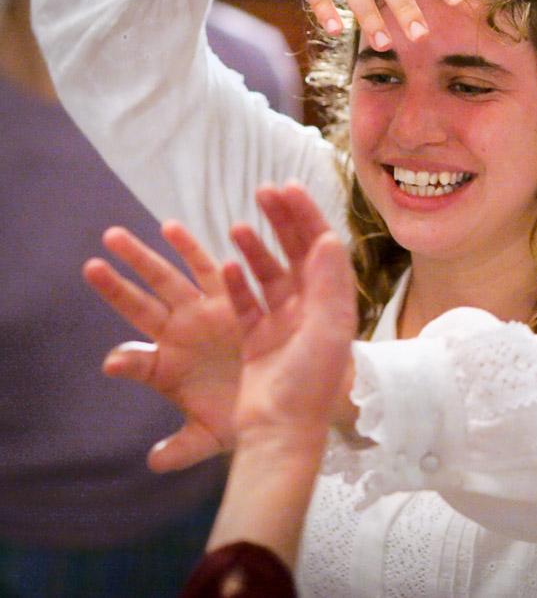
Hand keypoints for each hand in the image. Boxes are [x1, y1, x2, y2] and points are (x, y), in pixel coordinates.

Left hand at [83, 222, 241, 471]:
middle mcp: (183, 328)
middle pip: (148, 297)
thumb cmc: (239, 415)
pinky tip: (174, 231)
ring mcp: (205, 311)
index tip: (109, 343)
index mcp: (169, 360)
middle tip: (103, 246)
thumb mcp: (208, 434)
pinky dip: (192, 253)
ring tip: (122, 235)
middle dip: (125, 273)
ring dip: (151, 255)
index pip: (136, 346)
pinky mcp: (230, 299)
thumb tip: (152, 461)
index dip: (122, 338)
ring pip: (174, 277)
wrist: (279, 400)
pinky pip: (209, 271)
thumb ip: (181, 446)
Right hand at [223, 182, 359, 439]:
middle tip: (264, 192)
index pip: (323, 249)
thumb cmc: (308, 385)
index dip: (309, 217)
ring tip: (240, 227)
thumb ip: (326, 284)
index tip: (289, 188)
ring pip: (270, 276)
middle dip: (284, 222)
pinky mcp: (258, 340)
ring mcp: (284, 324)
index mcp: (333, 306)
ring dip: (257, 250)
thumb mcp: (324, 331)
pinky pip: (247, 304)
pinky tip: (227, 268)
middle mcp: (311, 310)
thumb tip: (328, 237)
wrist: (280, 433)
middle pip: (298, 255)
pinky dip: (238, 285)